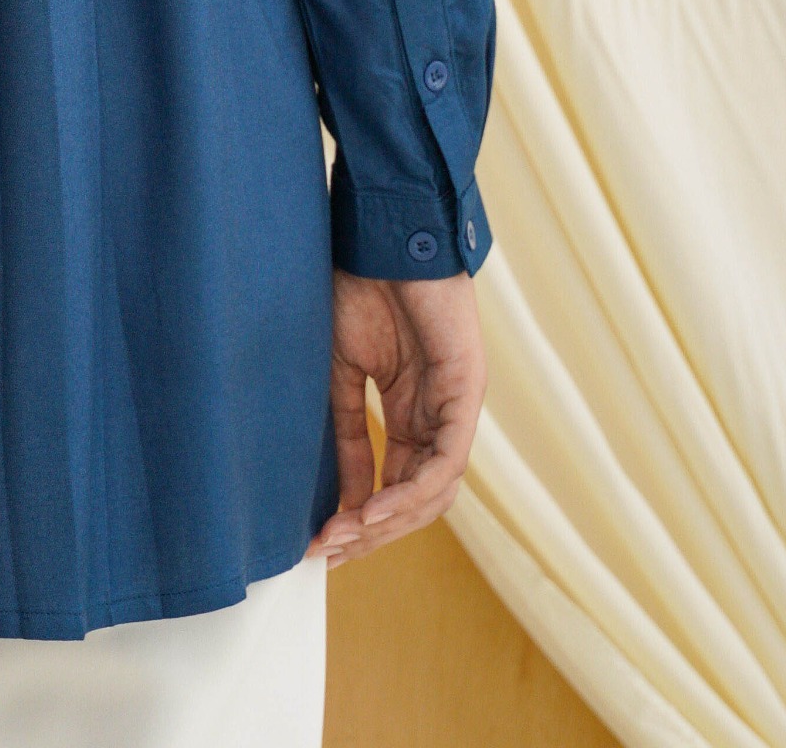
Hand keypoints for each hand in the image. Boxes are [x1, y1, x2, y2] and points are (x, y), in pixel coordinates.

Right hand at [305, 268, 484, 567]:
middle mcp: (439, 415)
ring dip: (389, 520)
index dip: (361, 517)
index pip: (396, 482)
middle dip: (373, 531)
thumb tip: (343, 493)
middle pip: (417, 498)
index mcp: (412, 409)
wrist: (378, 234)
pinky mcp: (465, 391)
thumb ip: (348, 431)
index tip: (320, 542)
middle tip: (330, 551)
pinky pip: (446, 460)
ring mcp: (456, 405)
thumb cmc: (357, 287)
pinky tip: (373, 508)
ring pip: (434, 489)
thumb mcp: (342, 371)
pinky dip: (410, 491)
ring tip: (345, 534)